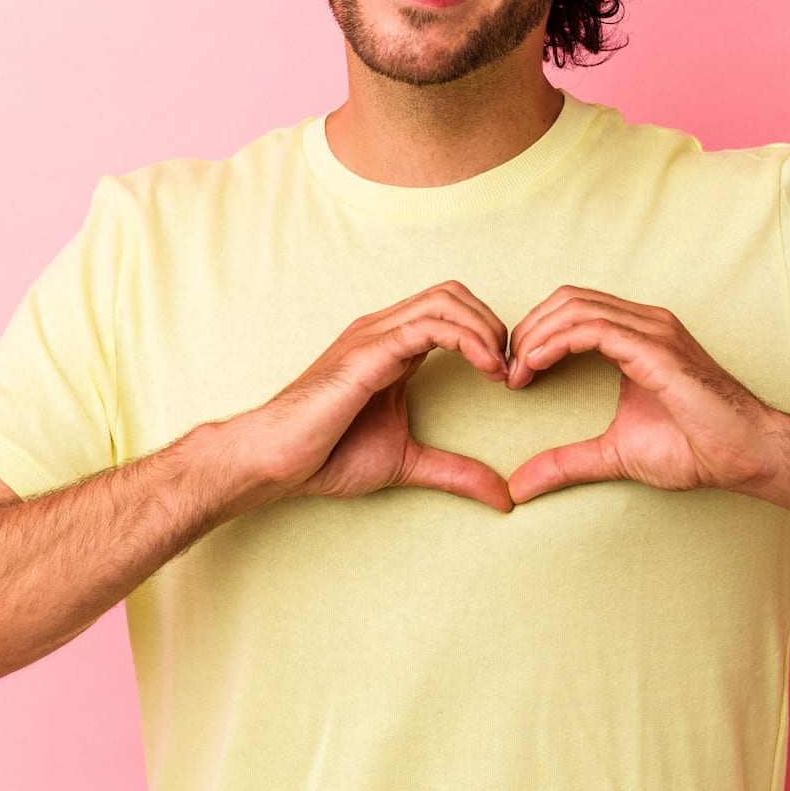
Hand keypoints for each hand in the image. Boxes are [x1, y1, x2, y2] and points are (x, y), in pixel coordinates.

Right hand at [228, 281, 514, 512]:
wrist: (274, 461)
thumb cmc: (325, 456)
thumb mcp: (409, 463)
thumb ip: (456, 471)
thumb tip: (505, 497)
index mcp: (392, 346)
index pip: (451, 310)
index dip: (488, 334)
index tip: (510, 376)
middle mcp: (383, 330)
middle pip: (453, 293)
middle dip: (493, 323)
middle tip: (514, 368)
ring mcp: (374, 335)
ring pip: (445, 300)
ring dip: (486, 329)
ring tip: (503, 369)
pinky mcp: (368, 352)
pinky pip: (429, 326)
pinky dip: (468, 340)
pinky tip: (487, 370)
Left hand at [502, 285, 789, 504]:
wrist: (746, 455)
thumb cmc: (695, 449)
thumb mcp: (613, 454)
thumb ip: (566, 462)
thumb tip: (519, 485)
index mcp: (636, 335)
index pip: (571, 310)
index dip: (534, 334)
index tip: (512, 374)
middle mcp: (644, 322)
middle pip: (566, 299)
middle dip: (527, 330)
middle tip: (506, 371)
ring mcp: (652, 330)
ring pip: (574, 307)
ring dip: (534, 335)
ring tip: (516, 371)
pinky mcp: (656, 348)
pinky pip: (592, 328)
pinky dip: (555, 342)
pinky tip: (535, 366)